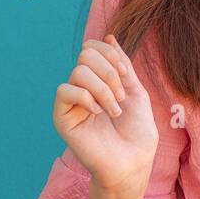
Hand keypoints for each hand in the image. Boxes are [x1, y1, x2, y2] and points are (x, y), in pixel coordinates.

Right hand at [52, 34, 159, 194]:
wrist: (132, 162)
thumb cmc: (137, 132)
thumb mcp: (135, 91)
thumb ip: (121, 65)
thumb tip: (109, 36)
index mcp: (99, 81)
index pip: (91, 48)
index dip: (109, 53)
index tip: (125, 73)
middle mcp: (82, 88)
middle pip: (85, 55)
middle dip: (109, 71)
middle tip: (121, 97)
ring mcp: (71, 103)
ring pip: (78, 71)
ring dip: (103, 88)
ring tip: (113, 109)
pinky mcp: (62, 117)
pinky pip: (65, 91)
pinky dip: (87, 98)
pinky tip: (98, 113)